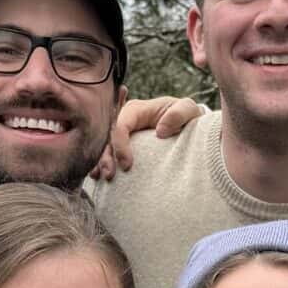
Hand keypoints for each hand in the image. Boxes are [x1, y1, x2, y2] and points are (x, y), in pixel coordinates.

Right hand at [92, 94, 206, 178]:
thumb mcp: (188, 110)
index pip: (121, 124)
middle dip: (106, 156)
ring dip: (102, 163)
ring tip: (104, 178)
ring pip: (105, 147)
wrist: (187, 126)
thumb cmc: (186, 116)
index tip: (127, 165)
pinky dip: (102, 165)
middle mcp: (125, 121)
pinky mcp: (123, 146)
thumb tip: (160, 131)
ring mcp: (123, 134)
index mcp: (137, 110)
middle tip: (109, 175)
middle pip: (108, 137)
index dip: (120, 143)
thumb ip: (178, 114)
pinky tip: (98, 177)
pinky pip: (109, 155)